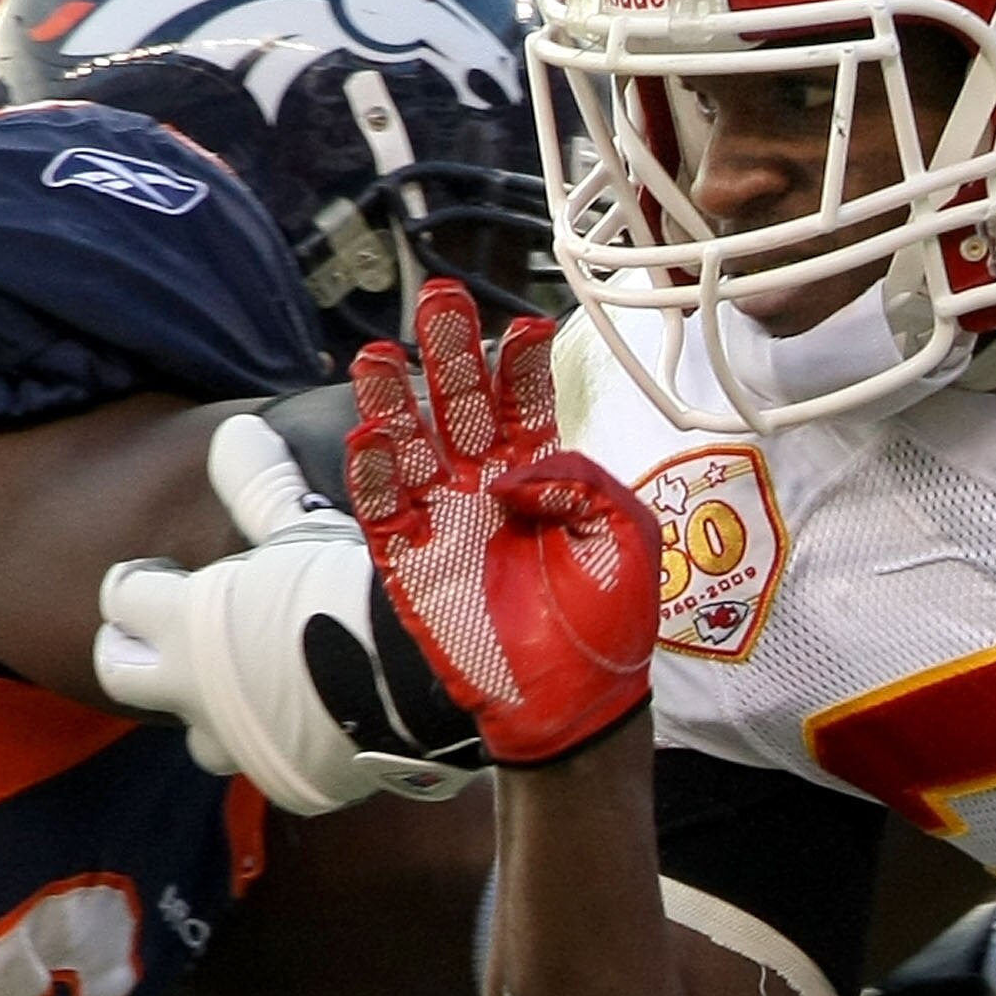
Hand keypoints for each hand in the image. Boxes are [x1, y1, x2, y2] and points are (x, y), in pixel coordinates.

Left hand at [95, 414, 485, 813]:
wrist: (431, 670)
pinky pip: (279, 766)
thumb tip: (232, 430)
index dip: (141, 583)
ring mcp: (245, 745)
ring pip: (200, 736)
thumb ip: (260, 487)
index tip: (166, 574)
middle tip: (177, 637)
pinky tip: (332, 718)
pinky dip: (295, 745)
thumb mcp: (307, 530)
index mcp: (188, 622)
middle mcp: (197, 693)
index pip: (123, 598)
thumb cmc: (357, 587)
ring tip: (262, 685)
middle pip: (121, 675)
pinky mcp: (298, 783)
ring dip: (218, 713)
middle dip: (141, 654)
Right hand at [350, 279, 658, 765]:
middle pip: (461, 402)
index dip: (522, 363)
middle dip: (449, 350)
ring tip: (378, 352)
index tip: (525, 324)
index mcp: (546, 474)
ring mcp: (446, 519)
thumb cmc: (611, 618)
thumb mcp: (624, 536)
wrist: (576, 699)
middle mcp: (489, 485)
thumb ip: (583, 484)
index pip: (526, 401)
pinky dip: (373, 474)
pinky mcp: (411, 561)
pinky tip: (371, 436)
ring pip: (410, 443)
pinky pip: (383, 509)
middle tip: (441, 296)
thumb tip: (516, 468)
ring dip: (393, 399)